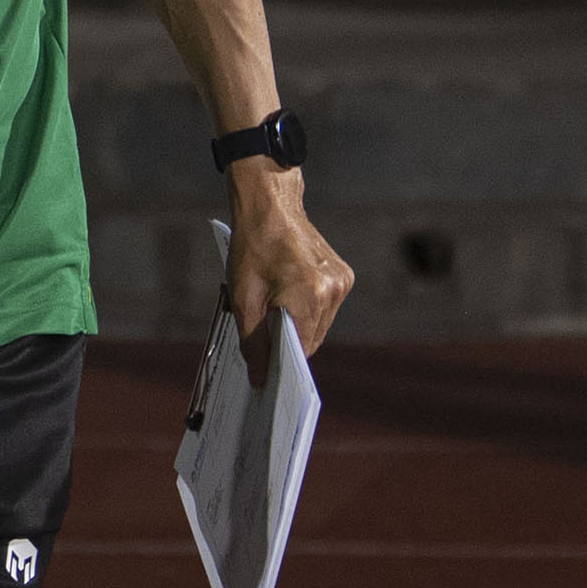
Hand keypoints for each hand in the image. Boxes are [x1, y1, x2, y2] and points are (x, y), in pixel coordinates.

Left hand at [227, 165, 350, 360]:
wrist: (270, 208)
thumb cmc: (252, 250)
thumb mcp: (242, 300)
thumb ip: (253, 343)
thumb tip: (259, 379)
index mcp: (310, 297)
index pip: (301, 350)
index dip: (282, 362)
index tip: (265, 370)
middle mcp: (333, 291)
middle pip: (312, 339)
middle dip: (287, 342)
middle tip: (262, 333)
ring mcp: (342, 282)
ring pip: (320, 324)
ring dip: (298, 325)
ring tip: (273, 306)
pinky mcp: (344, 275)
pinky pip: (325, 307)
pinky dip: (307, 308)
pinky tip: (288, 293)